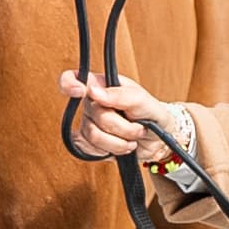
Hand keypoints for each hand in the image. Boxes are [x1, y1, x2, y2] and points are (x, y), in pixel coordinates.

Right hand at [59, 70, 186, 161]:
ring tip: (133, 137)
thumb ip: (119, 94)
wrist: (159, 141)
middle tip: (138, 125)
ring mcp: (90, 124)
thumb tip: (92, 90)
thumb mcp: (142, 100)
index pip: (73, 78)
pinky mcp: (90, 144)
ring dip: (120, 141)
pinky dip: (114, 150)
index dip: (69, 84)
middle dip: (122, 126)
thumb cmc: (152, 113)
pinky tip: (123, 145)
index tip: (81, 91)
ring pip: (94, 135)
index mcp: (102, 85)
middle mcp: (92, 103)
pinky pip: (93, 149)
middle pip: (95, 115)